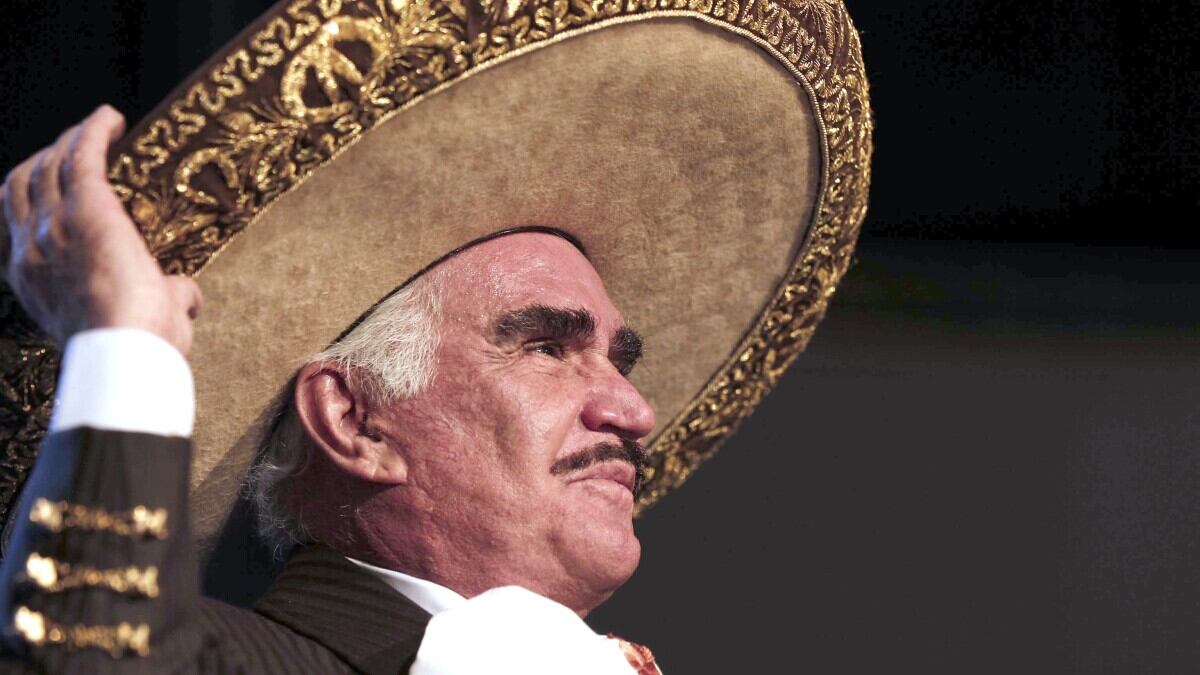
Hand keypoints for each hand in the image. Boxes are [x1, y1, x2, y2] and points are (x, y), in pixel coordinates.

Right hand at [1, 105, 201, 355]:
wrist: (126, 351)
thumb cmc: (136, 349)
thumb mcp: (144, 321)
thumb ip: (165, 300)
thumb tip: (188, 295)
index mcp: (32, 277)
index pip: (16, 224)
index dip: (32, 197)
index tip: (57, 184)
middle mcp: (32, 247)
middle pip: (24, 183)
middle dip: (46, 159)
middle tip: (77, 148)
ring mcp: (54, 225)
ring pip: (48, 164)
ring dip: (70, 140)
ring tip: (96, 129)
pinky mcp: (88, 208)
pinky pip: (82, 153)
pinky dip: (95, 131)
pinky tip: (113, 119)